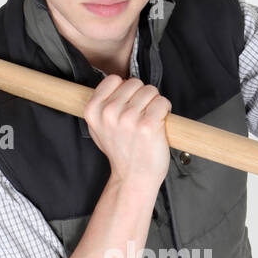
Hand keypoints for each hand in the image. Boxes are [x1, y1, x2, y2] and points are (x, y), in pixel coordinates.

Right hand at [83, 74, 171, 188]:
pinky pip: (162, 102)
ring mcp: (128, 119)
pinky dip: (165, 110)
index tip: (128, 105)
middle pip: (134, 83)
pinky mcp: (147, 125)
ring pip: (150, 90)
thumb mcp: (97, 129)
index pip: (113, 79)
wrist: (133, 177)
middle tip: (141, 115)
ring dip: (154, 103)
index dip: (125, 90)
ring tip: (150, 120)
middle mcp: (108, 113)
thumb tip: (113, 84)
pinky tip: (160, 123)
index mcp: (93, 110)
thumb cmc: (120, 152)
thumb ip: (100, 106)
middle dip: (142, 96)